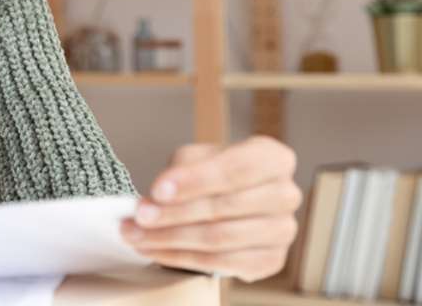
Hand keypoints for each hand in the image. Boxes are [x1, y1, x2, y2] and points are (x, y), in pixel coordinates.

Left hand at [120, 135, 302, 282]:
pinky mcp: (272, 260)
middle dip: (174, 214)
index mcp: (272, 158)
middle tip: (138, 216)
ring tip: (136, 235)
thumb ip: (181, 172)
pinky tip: (155, 250)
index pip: (236, 169)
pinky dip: (181, 258)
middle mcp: (286, 194)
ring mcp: (283, 230)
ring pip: (220, 239)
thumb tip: (160, 195)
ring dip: (171, 239)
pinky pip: (222, 263)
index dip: (196, 180)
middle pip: (225, 208)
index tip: (158, 191)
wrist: (225, 200)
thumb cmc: (210, 173)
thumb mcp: (194, 159)